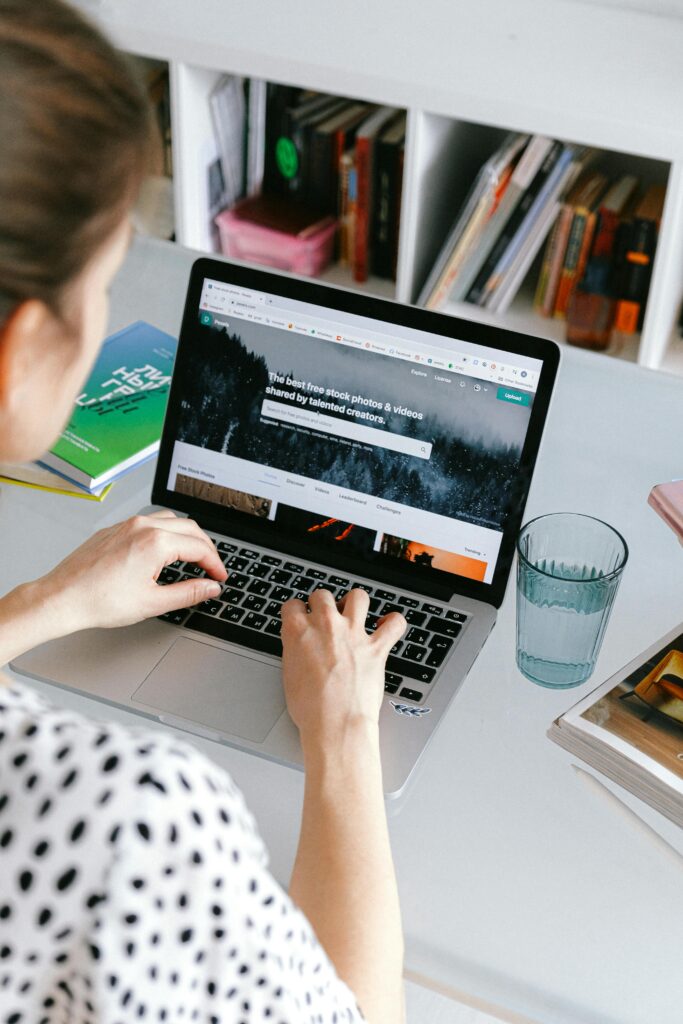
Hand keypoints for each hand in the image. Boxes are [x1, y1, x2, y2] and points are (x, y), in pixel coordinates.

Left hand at [37, 510, 226, 633]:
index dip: (215, 564)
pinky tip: (163, 552)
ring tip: (191, 557)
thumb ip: (188, 593)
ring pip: (170, 520)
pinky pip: (148, 523)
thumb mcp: (153, 602)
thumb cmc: (99, 601)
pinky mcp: (114, 529)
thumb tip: (210, 588)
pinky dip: (165, 534)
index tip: (220, 577)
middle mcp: (142, 527)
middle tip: (211, 568)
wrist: (62, 598)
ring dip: (186, 537)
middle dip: (205, 548)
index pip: (200, 548)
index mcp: (156, 543)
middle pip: (190, 528)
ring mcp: (127, 525)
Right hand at [280, 588, 405, 748]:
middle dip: (323, 603)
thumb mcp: (289, 676)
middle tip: (325, 616)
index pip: (293, 606)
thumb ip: (295, 652)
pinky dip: (394, 622)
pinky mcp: (377, 647)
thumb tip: (300, 647)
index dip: (297, 613)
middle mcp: (326, 626)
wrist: (334, 726)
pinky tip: (388, 625)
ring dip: (356, 603)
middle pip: (323, 595)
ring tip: (355, 612)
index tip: (301, 618)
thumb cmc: (311, 710)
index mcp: (298, 632)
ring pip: (358, 597)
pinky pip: (394, 623)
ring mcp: (353, 634)